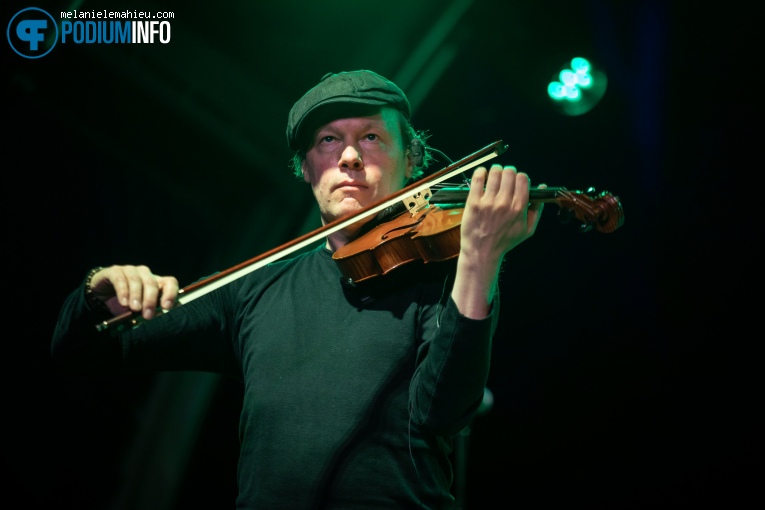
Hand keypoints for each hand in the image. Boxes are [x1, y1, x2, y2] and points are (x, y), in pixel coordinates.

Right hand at [89, 265, 178, 319]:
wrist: (101, 296)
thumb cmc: (124, 303)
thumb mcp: (136, 309)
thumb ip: (145, 310)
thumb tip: (151, 316)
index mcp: (155, 282)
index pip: (170, 282)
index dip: (171, 293)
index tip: (166, 307)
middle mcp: (145, 274)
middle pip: (152, 283)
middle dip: (151, 300)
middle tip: (147, 315)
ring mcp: (130, 270)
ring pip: (137, 280)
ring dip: (137, 296)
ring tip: (135, 309)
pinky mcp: (115, 271)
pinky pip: (121, 279)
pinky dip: (123, 291)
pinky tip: (123, 302)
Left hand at [451, 165, 543, 317]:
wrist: (482, 252)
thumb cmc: (504, 242)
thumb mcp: (527, 230)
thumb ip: (537, 209)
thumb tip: (541, 188)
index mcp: (519, 208)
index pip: (522, 179)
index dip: (520, 177)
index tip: (516, 180)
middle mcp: (504, 203)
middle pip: (509, 173)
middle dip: (508, 172)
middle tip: (505, 176)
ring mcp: (488, 202)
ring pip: (495, 173)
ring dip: (496, 170)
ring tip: (494, 174)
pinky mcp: (473, 202)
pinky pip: (478, 178)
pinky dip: (481, 172)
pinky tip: (482, 173)